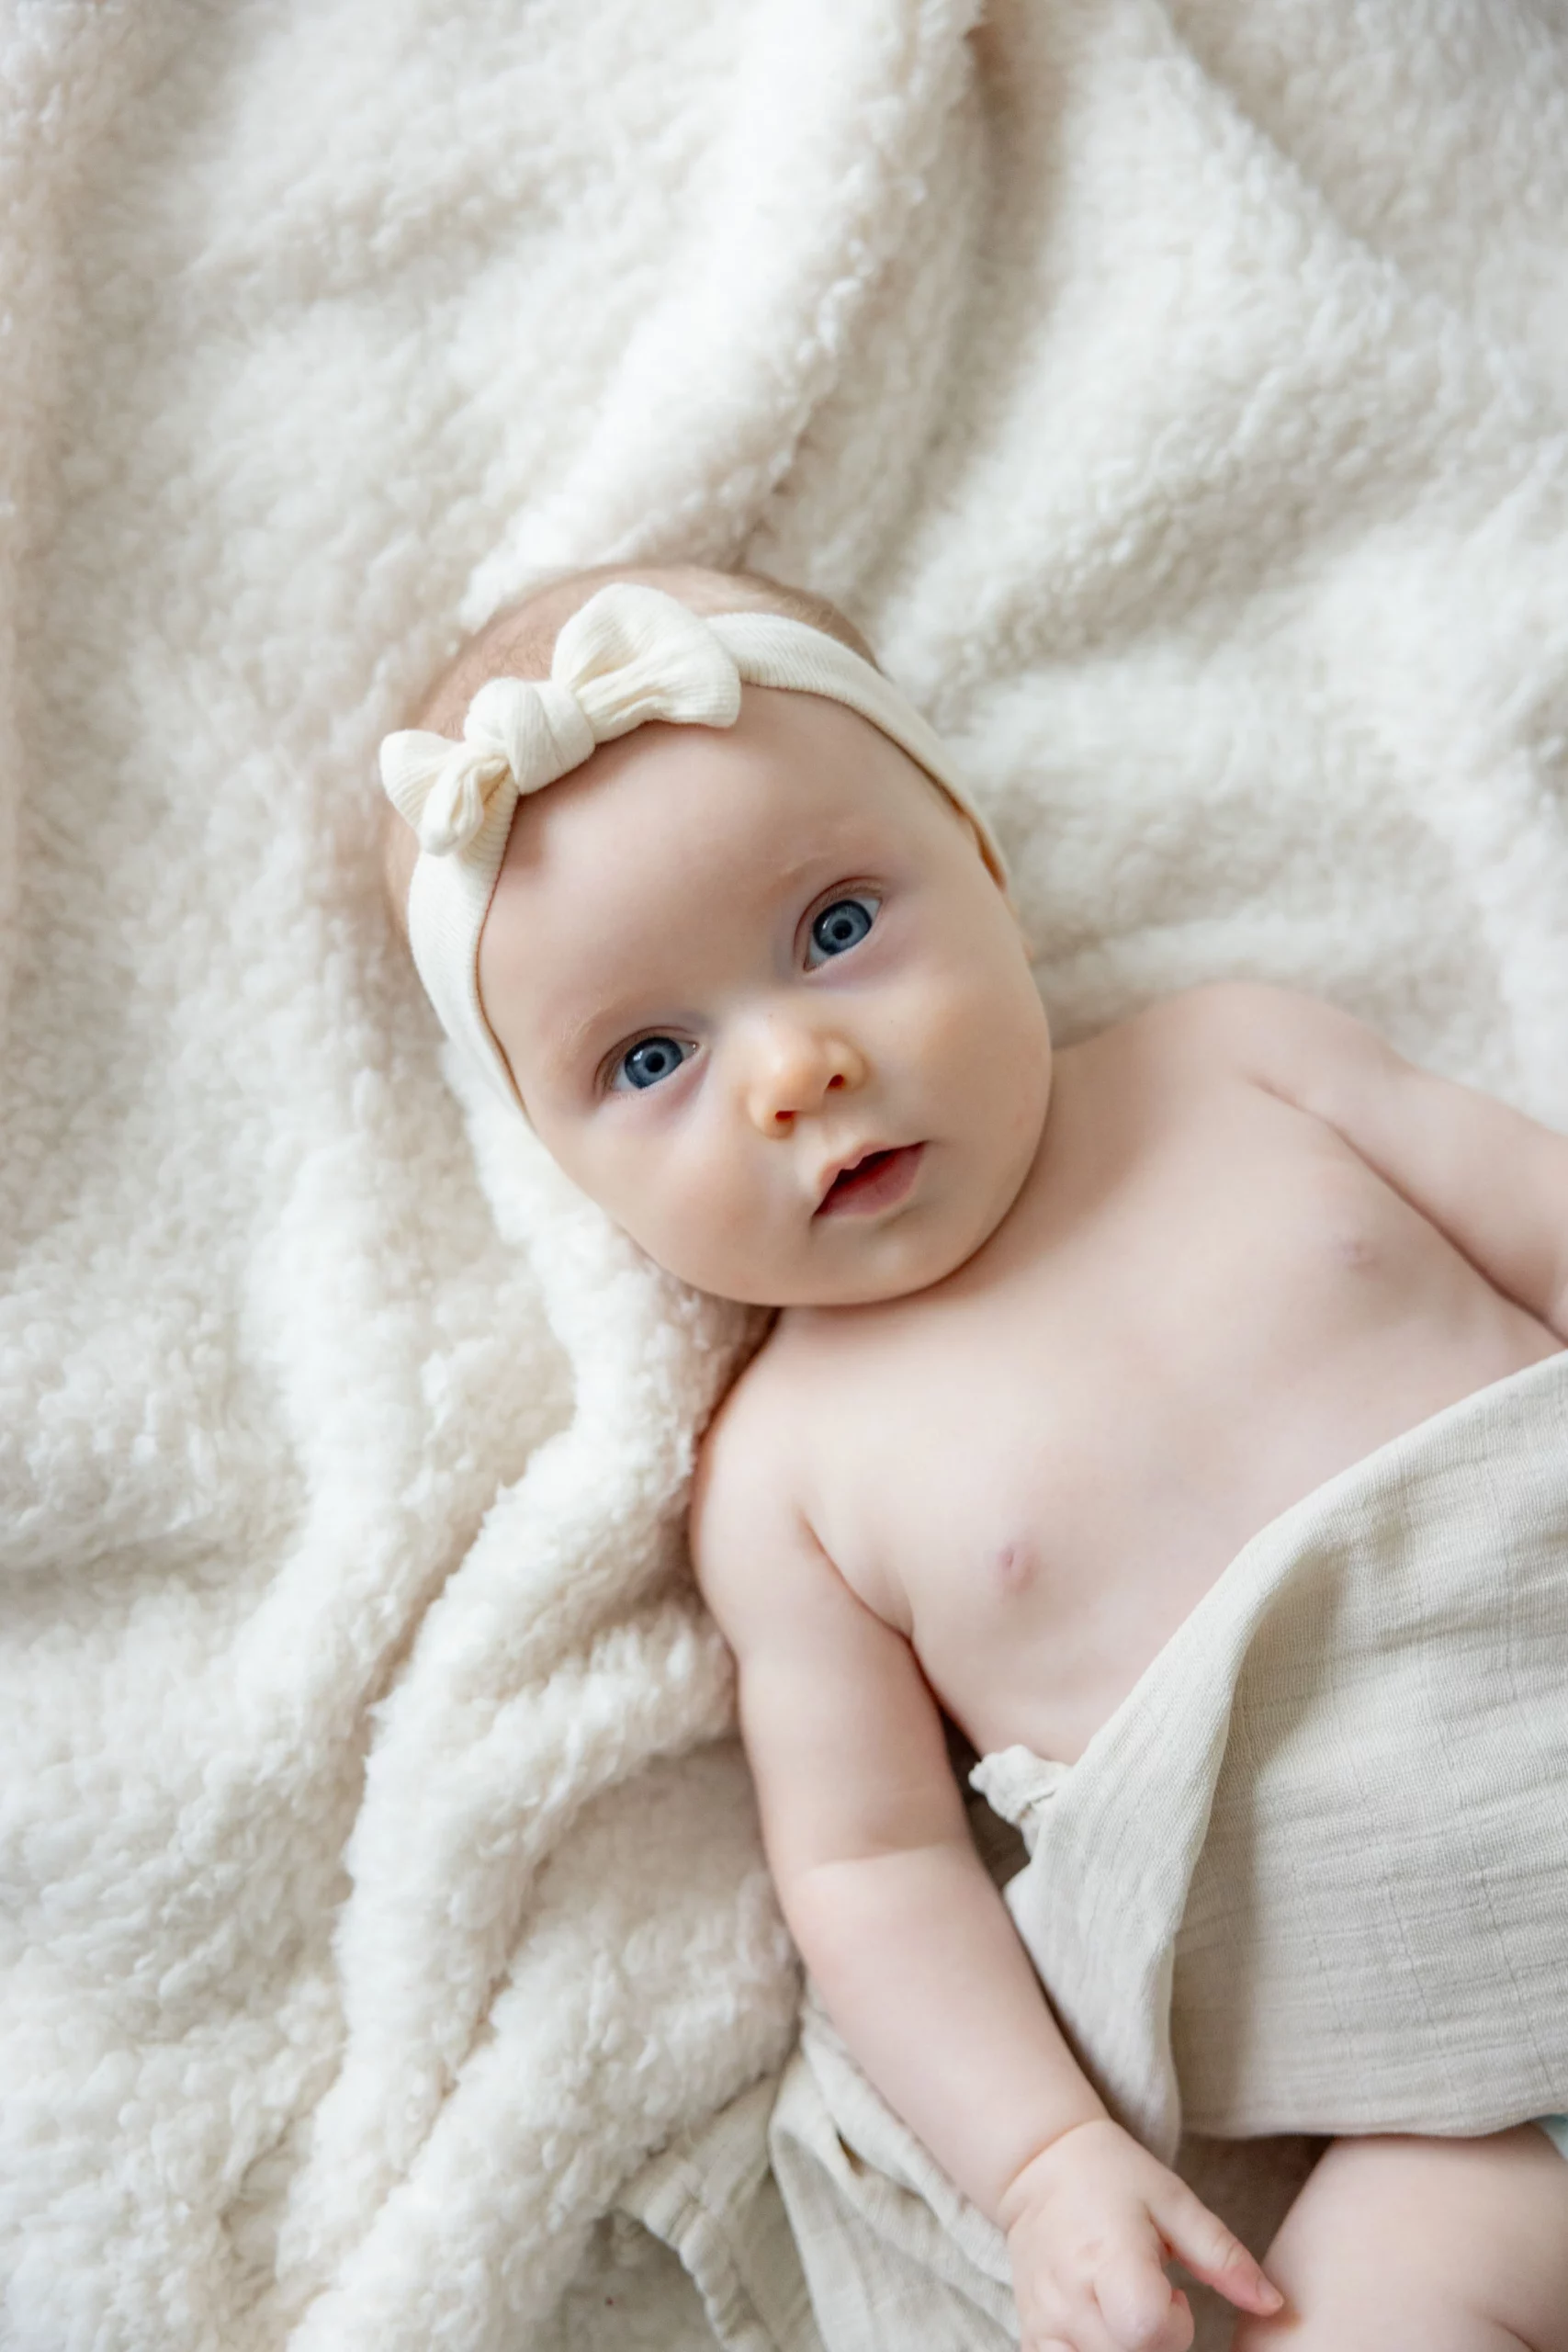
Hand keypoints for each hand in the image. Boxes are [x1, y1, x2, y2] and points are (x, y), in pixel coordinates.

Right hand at [998, 2117, 1285, 2350]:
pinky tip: (1106, 2331)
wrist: (1040, 2167)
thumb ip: (1223, 2256)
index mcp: (1106, 2257)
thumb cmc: (1114, 2179)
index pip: (1148, 2330)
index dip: (1177, 2326)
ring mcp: (1044, 2323)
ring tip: (1127, 2314)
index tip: (1176, 2294)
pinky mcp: (1032, 2339)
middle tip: (1152, 2300)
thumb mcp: (1174, 2201)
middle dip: (1158, 2344)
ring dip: (1128, 2351)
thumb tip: (1275, 2305)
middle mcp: (1068, 2298)